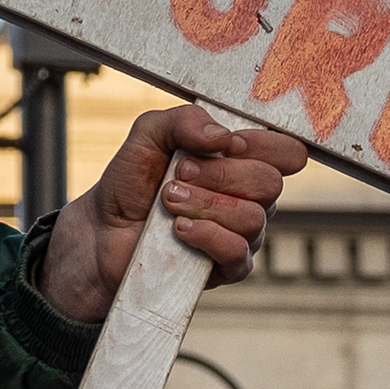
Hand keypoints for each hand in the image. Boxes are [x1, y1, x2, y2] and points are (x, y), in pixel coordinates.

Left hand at [40, 101, 306, 327]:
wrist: (103, 230)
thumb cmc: (132, 181)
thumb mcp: (149, 134)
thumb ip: (185, 120)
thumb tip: (224, 137)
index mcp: (241, 161)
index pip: (286, 152)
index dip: (263, 144)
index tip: (226, 144)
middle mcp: (250, 197)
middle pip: (270, 182)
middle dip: (219, 174)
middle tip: (179, 174)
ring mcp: (243, 235)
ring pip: (253, 217)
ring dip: (205, 204)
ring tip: (168, 201)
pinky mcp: (228, 267)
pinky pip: (238, 252)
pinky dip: (207, 235)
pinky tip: (178, 229)